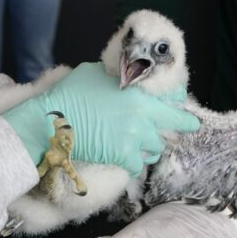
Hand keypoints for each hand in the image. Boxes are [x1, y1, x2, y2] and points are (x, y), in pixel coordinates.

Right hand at [1, 62, 199, 174]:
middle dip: (179, 127)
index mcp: (138, 92)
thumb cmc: (68, 94)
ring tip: (141, 146)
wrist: (51, 122)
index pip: (174, 98)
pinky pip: (139, 165)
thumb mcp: (95, 72)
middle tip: (186, 128)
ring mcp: (134, 137)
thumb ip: (116, 75)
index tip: (181, 108)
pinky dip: (134, 164)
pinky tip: (127, 160)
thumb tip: (122, 74)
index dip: (178, 102)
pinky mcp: (123, 156)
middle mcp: (142, 115)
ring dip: (150, 147)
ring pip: (156, 148)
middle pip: (174, 125)